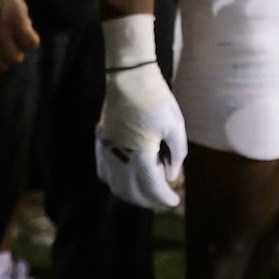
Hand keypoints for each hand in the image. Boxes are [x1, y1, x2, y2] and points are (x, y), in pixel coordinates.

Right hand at [0, 0, 39, 71]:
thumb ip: (20, 8)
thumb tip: (24, 22)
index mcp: (16, 20)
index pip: (30, 42)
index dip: (30, 43)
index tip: (27, 41)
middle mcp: (0, 33)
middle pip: (12, 56)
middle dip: (15, 57)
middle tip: (14, 56)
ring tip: (0, 64)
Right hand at [97, 52, 186, 212]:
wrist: (128, 76)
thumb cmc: (156, 98)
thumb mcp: (175, 125)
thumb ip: (177, 154)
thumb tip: (171, 177)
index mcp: (139, 153)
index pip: (151, 187)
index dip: (163, 198)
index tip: (175, 203)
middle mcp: (118, 156)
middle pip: (131, 191)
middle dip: (149, 200)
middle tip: (164, 200)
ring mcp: (106, 149)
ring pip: (115, 184)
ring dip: (132, 193)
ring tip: (150, 190)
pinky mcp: (101, 140)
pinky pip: (105, 171)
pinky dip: (117, 181)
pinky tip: (129, 178)